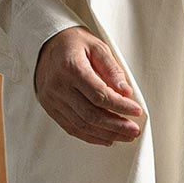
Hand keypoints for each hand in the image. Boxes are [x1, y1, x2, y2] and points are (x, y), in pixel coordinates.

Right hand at [33, 28, 144, 145]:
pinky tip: (106, 138)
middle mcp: (58, 86)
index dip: (120, 106)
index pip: (99, 95)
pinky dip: (91, 136)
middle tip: (134, 130)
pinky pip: (71, 128)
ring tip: (124, 136)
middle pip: (91, 114)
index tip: (137, 111)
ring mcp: (52, 99)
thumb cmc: (75, 44)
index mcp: (71, 68)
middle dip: (116, 125)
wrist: (47, 45)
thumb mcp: (97, 47)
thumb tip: (126, 93)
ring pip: (82, 125)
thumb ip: (113, 69)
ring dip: (106, 134)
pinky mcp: (50, 108)